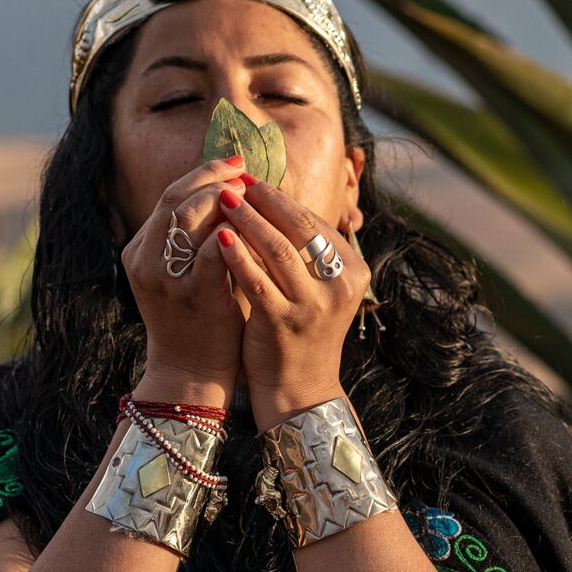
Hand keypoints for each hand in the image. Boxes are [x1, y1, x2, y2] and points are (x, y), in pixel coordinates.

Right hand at [119, 155, 249, 401]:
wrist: (190, 372)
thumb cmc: (198, 320)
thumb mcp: (186, 273)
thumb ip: (198, 237)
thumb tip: (230, 192)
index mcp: (140, 251)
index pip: (169, 196)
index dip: (203, 175)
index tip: (234, 165)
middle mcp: (145, 260)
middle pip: (176, 198)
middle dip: (213, 178)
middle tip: (244, 172)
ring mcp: (164, 277)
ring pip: (189, 216)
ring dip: (224, 199)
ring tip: (251, 195)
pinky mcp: (192, 294)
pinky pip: (212, 249)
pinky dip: (234, 232)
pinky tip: (253, 226)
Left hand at [213, 173, 371, 429]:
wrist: (300, 390)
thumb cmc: (301, 331)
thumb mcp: (318, 288)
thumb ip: (307, 250)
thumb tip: (275, 197)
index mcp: (353, 272)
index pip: (313, 223)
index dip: (281, 199)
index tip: (253, 181)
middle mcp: (340, 286)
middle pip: (299, 230)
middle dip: (265, 201)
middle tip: (236, 182)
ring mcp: (313, 306)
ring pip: (277, 250)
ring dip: (248, 219)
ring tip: (224, 199)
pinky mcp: (283, 323)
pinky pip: (257, 280)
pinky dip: (237, 255)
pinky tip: (219, 237)